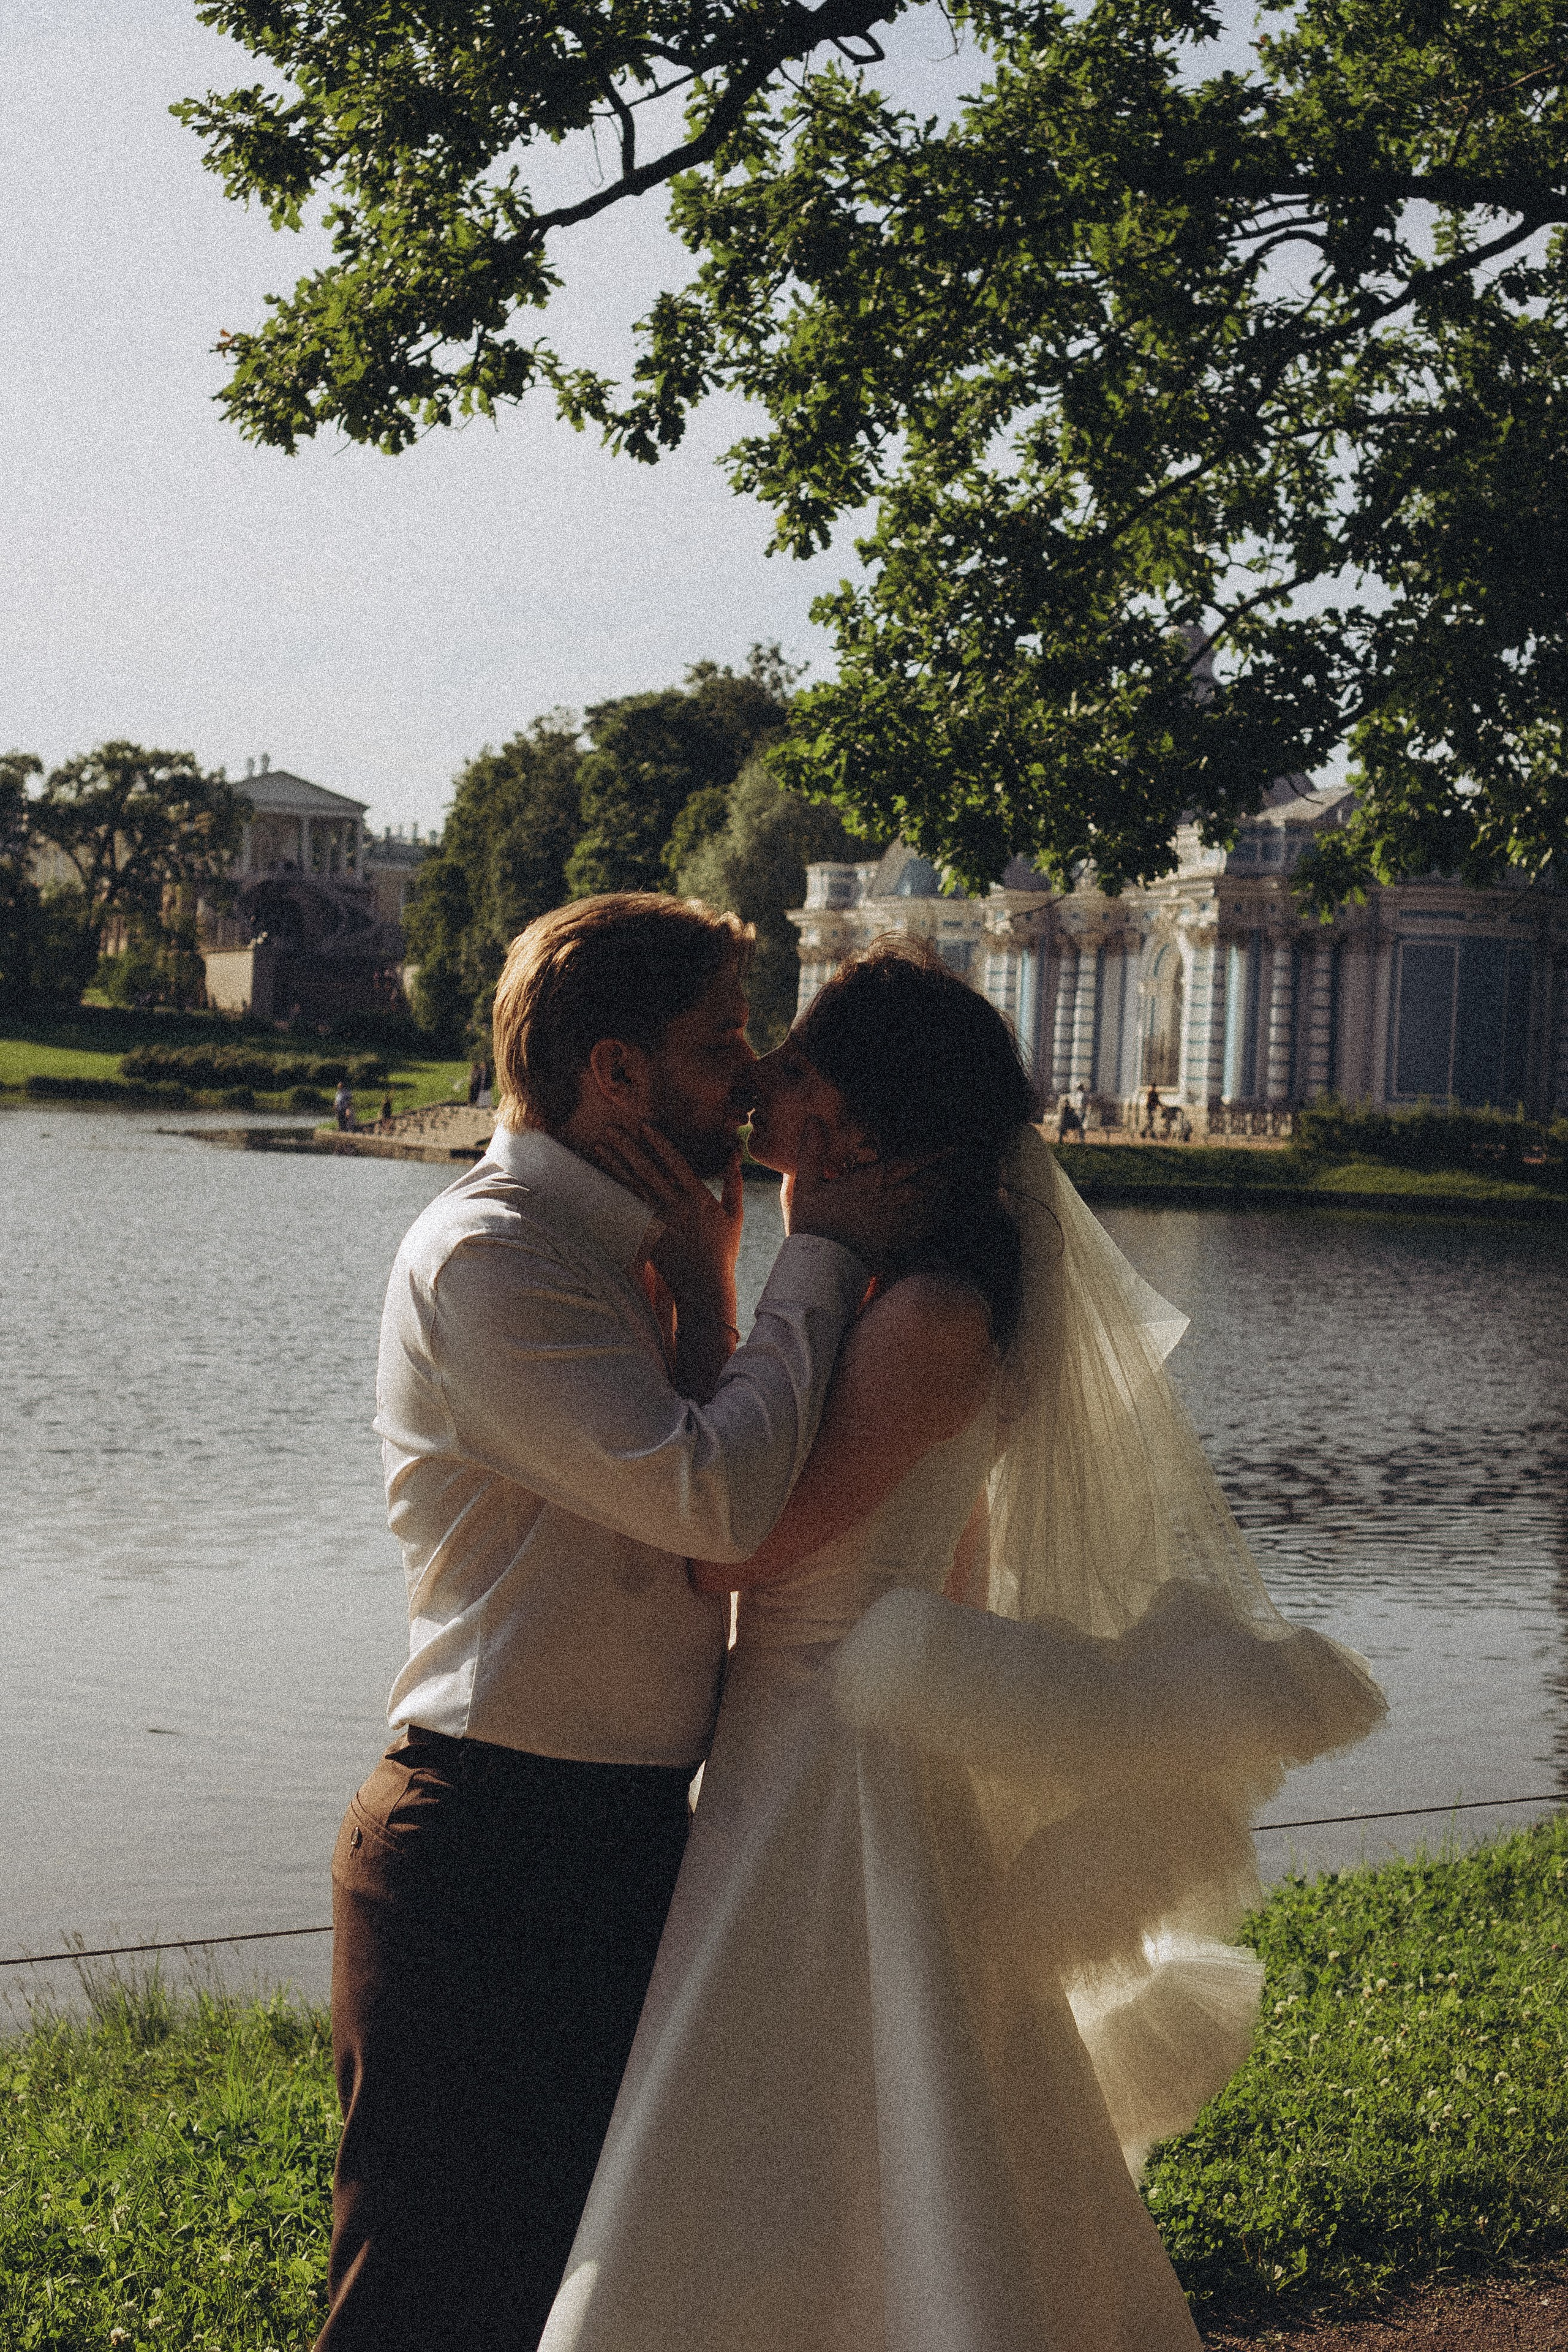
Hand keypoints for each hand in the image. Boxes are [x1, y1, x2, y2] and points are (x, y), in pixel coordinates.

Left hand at [592, 1122, 741, 1328]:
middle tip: (611, 1127)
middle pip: (648, 1171)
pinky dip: (614, 1192)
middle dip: (628, 1147)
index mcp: (698, 1199)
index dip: (659, 1143)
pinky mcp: (646, 1235)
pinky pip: (628, 1209)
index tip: (645, 1125)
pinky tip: (601, 1178)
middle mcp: (676, 1207)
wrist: (703, 1286)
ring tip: (600, 1146)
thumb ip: (733, 1182)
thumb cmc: (722, 1250)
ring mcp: (659, 1222)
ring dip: (615, 1165)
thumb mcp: (734, 1215)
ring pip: (633, 1187)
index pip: (675, 1163)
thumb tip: (736, 1152)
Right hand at [785, 1118, 946, 1273]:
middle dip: (942, 1173)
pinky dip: (935, 1217)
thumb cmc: (811, 1225)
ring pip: (930, 1205)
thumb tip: (813, 1119)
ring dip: (941, 1193)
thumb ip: (811, 1152)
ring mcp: (897, 1224)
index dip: (932, 1153)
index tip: (951, 1146)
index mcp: (871, 1183)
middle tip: (952, 1165)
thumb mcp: (806, 1186)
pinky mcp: (897, 1243)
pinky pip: (925, 1228)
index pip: (909, 1163)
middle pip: (928, 1184)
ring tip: (948, 1184)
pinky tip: (937, 1212)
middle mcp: (890, 1202)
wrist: (820, 1265)